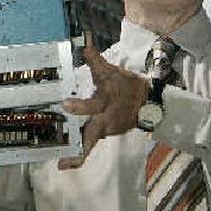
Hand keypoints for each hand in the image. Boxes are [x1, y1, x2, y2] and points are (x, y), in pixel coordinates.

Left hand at [59, 46, 148, 169]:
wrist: (147, 102)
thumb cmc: (125, 85)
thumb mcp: (112, 71)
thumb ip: (96, 61)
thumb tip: (85, 46)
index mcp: (106, 101)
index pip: (93, 104)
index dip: (80, 105)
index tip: (66, 105)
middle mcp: (106, 119)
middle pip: (92, 136)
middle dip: (80, 150)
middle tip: (64, 162)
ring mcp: (107, 129)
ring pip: (91, 142)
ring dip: (78, 155)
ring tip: (63, 164)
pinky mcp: (106, 133)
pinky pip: (92, 142)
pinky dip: (82, 151)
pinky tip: (68, 160)